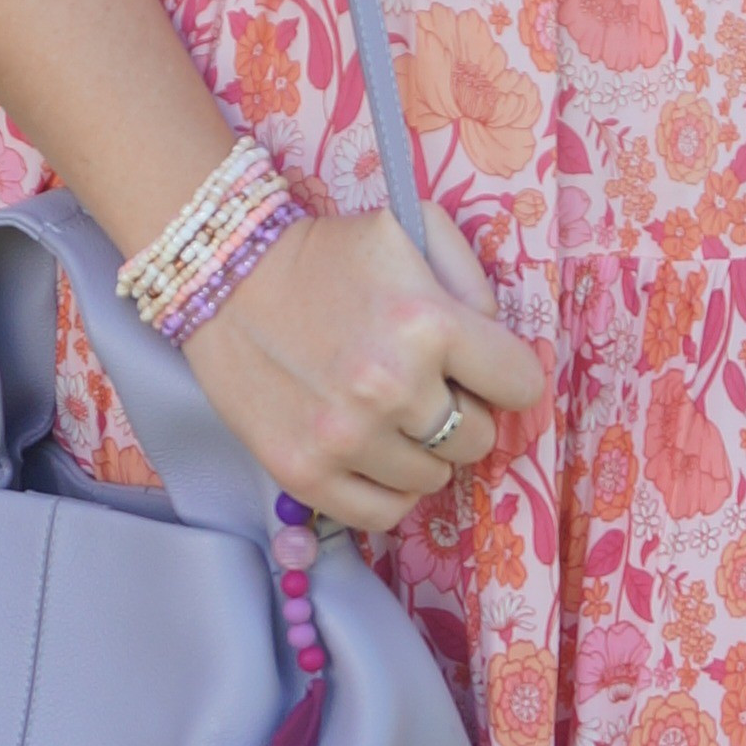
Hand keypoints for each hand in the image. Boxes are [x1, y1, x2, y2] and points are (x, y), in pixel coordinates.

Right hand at [181, 203, 545, 536]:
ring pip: (435, 479)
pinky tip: (375, 455)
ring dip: (423, 450)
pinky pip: (385, 514)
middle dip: (463, 412)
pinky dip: (389, 490)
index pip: (521, 384)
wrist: (224, 279)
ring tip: (391, 416)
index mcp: (428, 323)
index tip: (482, 370)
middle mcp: (391, 387)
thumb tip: (500, 350)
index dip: (506, 375)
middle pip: (480, 438)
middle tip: (427, 388)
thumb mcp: (409, 232)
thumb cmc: (325, 255)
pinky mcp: (304, 473)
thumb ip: (472, 283)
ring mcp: (346, 438)